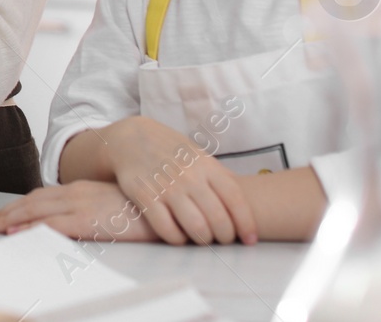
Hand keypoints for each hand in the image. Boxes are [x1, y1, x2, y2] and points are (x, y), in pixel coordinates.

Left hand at [0, 180, 158, 240]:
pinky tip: (18, 233)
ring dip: (10, 219)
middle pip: (33, 201)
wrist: (169, 200)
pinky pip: (54, 223)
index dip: (20, 206)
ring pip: (36, 210)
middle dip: (7, 212)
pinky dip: (32, 227)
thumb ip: (96, 211)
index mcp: (82, 190)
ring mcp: (82, 204)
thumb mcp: (116, 206)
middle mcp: (77, 192)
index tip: (3, 215)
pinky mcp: (89, 219)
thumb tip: (80, 223)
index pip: (42, 197)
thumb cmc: (147, 206)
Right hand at [98, 116, 256, 245]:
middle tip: (224, 240)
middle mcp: (188, 176)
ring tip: (203, 239)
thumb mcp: (198, 155)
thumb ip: (219, 177)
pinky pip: (167, 229)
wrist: (130, 139)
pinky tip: (180, 236)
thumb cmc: (170, 151)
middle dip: (225, 236)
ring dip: (204, 240)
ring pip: (196, 227)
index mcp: (205, 165)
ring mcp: (166, 187)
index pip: (235, 198)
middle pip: (217, 217)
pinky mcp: (145, 197)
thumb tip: (243, 203)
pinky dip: (178, 239)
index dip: (246, 223)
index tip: (249, 239)